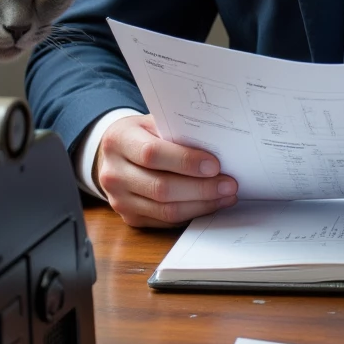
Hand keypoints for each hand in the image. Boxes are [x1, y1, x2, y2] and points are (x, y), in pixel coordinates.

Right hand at [94, 115, 237, 227]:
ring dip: (201, 205)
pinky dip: (191, 214)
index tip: (214, 165)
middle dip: (201, 188)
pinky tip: (210, 205)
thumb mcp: (153, 122)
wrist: (115, 154)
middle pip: (161, 188)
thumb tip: (217, 142)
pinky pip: (165, 221)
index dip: (185, 161)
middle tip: (229, 184)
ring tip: (226, 196)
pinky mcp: (130, 217)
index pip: (152, 154)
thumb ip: (178, 130)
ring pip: (165, 210)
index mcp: (119, 141)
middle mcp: (114, 173)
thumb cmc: (142, 134)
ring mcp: (119, 199)